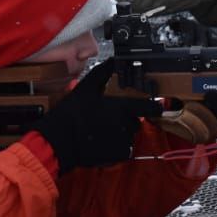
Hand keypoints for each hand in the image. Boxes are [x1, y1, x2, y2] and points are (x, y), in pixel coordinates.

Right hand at [30, 59, 162, 174]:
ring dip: (121, 132)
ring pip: (129, 135)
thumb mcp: (86, 88)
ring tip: (103, 129)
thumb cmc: (73, 113)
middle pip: (136, 121)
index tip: (156, 105)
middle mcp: (127, 125)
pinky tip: (102, 141)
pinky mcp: (117, 156)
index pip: (150, 107)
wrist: (60, 140)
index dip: (154, 106)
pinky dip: (116, 146)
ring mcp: (123, 142)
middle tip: (111, 116)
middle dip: (128, 118)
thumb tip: (112, 59)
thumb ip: (102, 72)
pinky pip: (123, 150)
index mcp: (123, 108)